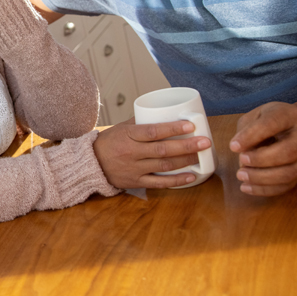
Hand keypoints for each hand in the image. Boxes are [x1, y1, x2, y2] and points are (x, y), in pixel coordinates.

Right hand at [93, 118, 212, 188]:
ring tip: (201, 156)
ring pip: (164, 166)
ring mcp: (135, 169)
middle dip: (186, 146)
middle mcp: (132, 153)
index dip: (173, 129)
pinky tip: (191, 176)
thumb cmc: (109, 142)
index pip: (153, 131)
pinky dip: (177, 181)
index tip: (190, 125)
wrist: (91, 163)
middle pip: (163, 150)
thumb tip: (165, 113)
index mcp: (128, 136)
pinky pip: (160, 183)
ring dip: (185, 161)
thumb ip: (142, 122)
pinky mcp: (137, 182)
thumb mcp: (122, 127)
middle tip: (205, 141)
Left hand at [230, 102, 296, 196]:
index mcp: (289, 115)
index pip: (272, 124)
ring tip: (241, 175)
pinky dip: (265, 190)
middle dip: (261, 159)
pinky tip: (247, 187)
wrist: (296, 128)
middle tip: (241, 160)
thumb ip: (247, 129)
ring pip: (290, 173)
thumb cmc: (270, 120)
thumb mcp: (256, 115)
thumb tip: (239, 149)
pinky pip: (286, 186)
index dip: (251, 136)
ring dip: (263, 178)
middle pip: (288, 151)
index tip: (233, 146)